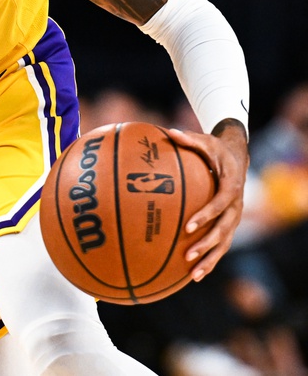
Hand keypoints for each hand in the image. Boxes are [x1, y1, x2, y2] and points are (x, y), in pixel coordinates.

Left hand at [169, 121, 248, 281]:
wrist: (237, 156)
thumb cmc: (216, 149)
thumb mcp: (206, 141)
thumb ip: (189, 139)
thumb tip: (169, 131)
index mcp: (231, 185)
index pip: (220, 203)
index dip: (207, 215)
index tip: (189, 225)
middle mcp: (236, 204)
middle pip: (225, 229)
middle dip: (207, 244)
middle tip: (187, 254)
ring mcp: (234, 216)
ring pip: (225, 242)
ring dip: (210, 258)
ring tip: (194, 275)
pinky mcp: (229, 223)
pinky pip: (222, 244)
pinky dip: (211, 259)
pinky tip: (195, 274)